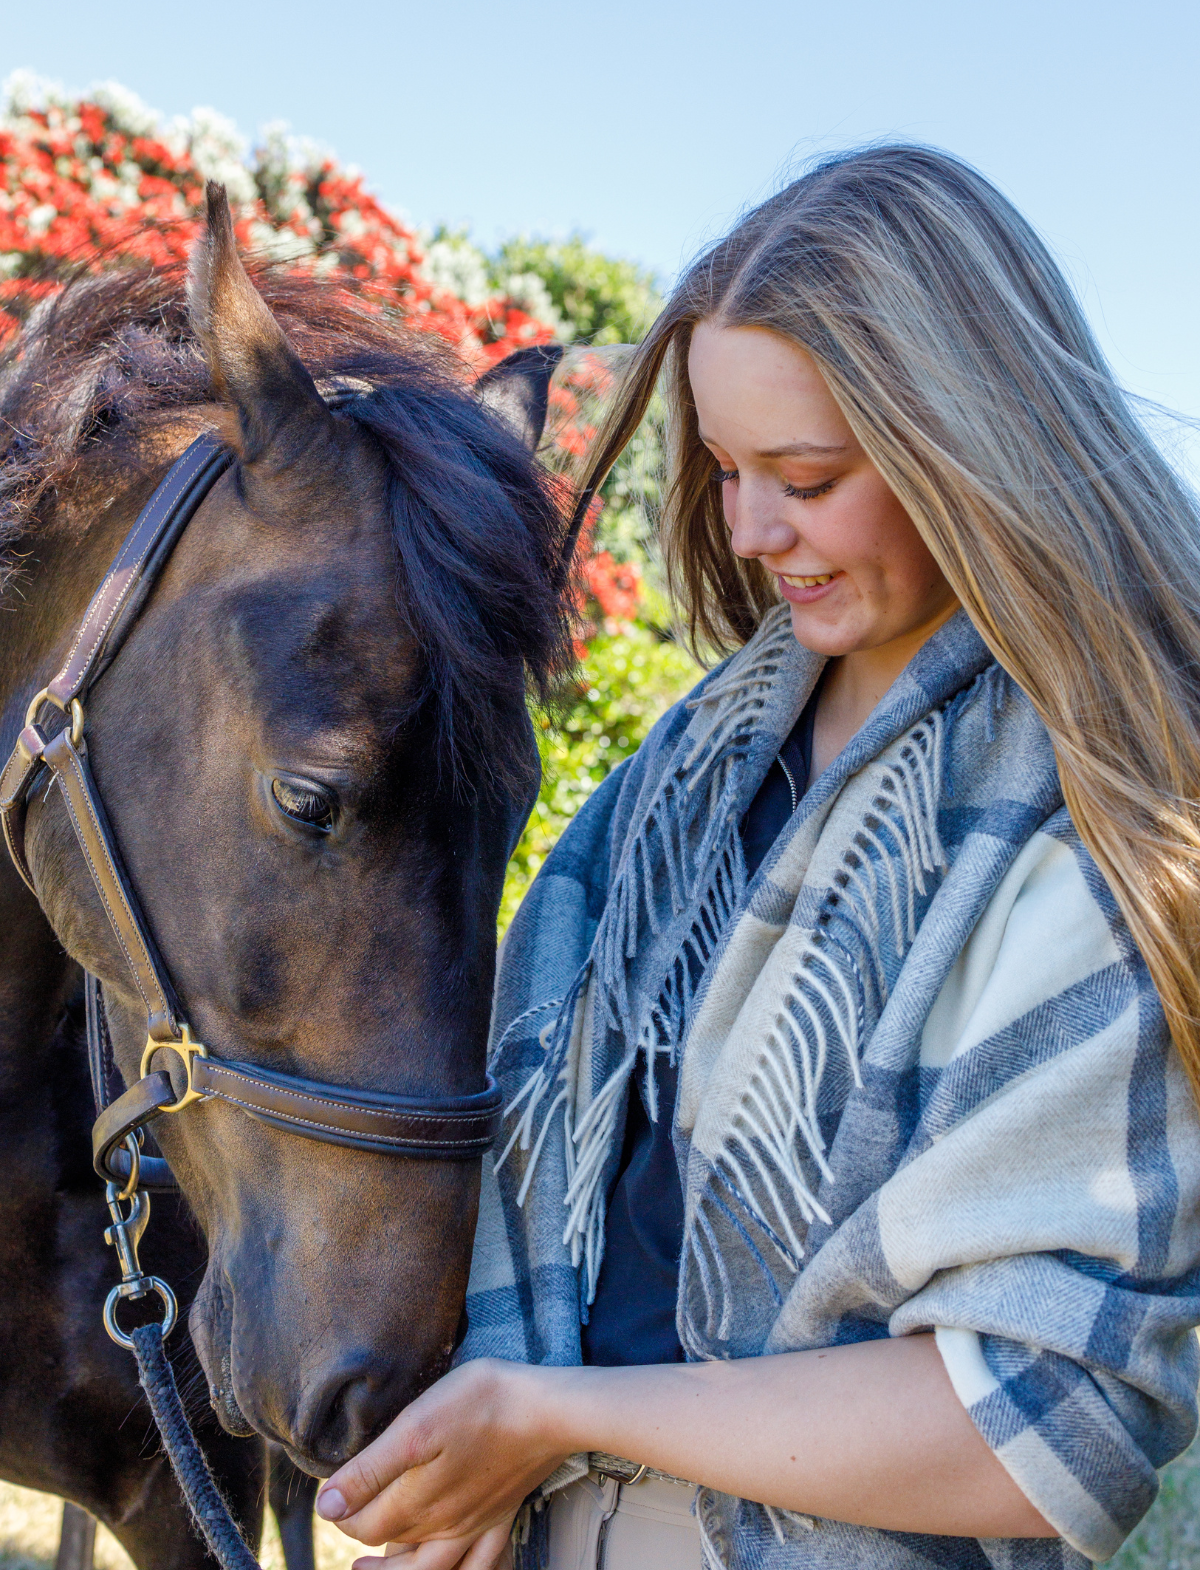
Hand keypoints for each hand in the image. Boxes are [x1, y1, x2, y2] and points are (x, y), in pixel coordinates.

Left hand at [316, 1359, 571, 1567]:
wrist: (548, 1410)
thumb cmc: (482, 1406)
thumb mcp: (414, 1427)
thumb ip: (370, 1471)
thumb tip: (328, 1506)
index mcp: (416, 1502)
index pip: (364, 1525)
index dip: (342, 1511)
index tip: (332, 1494)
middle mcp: (443, 1525)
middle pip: (392, 1545)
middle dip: (364, 1536)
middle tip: (346, 1521)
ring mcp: (475, 1525)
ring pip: (431, 1567)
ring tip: (374, 1566)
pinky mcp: (502, 1515)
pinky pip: (480, 1565)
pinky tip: (455, 1568)